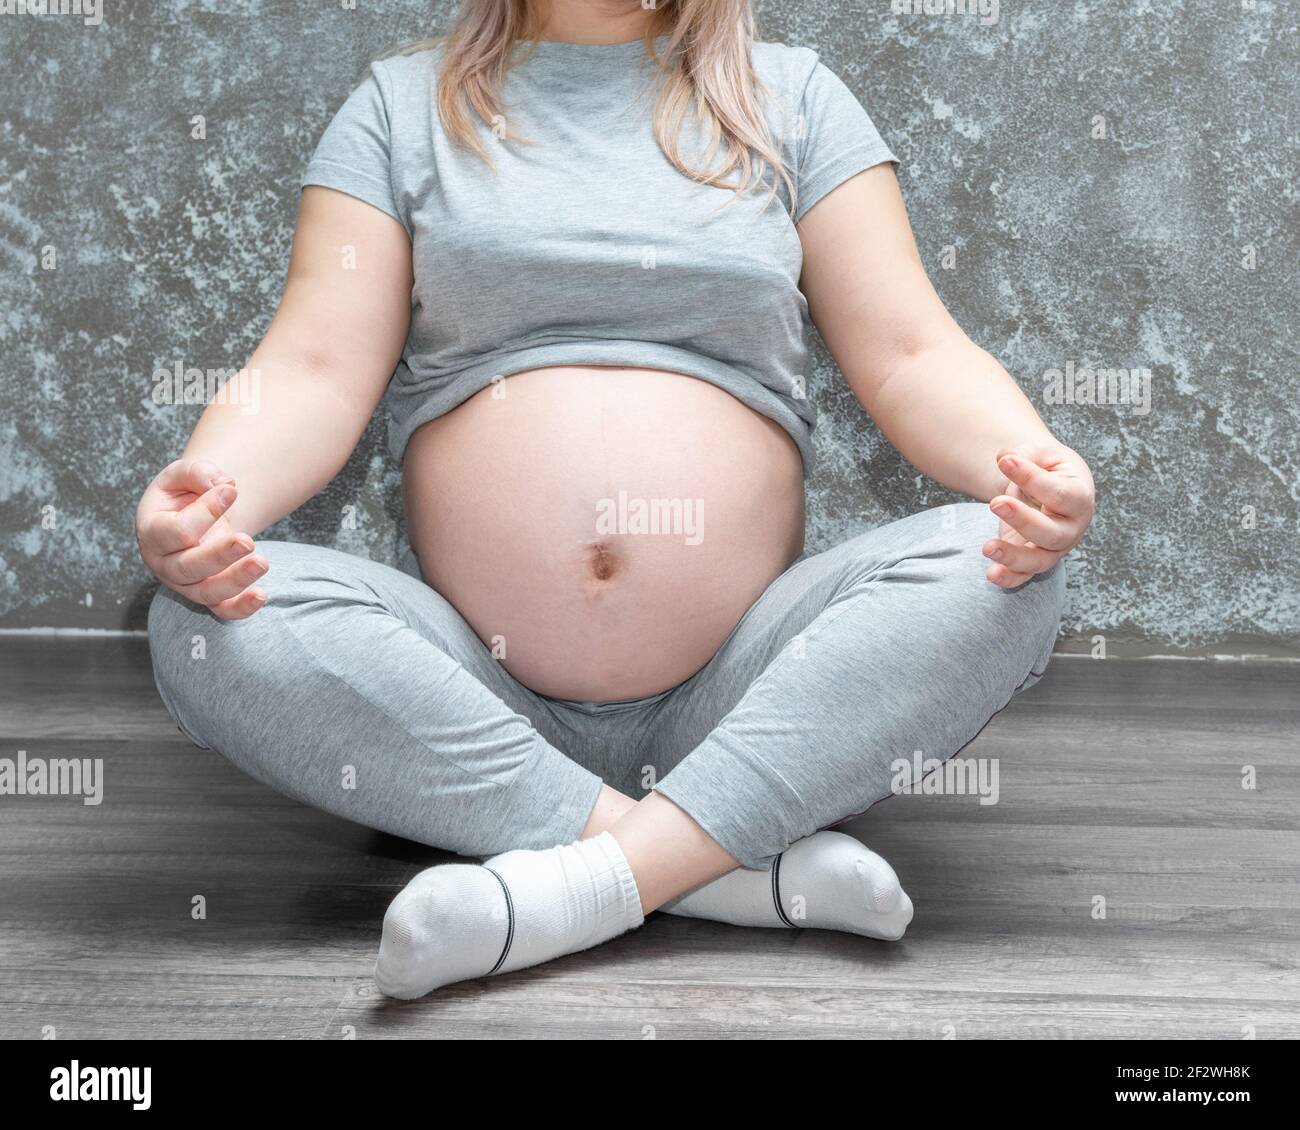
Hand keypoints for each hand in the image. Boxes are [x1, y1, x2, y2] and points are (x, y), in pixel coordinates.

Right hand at [135, 458, 268, 619]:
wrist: (191, 515)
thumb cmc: (183, 494)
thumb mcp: (182, 474)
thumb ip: (199, 473)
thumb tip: (223, 486)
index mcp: (152, 532)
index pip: (176, 530)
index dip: (205, 512)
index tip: (231, 491)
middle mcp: (165, 563)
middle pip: (188, 568)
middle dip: (219, 556)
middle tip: (248, 541)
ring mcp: (186, 583)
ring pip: (207, 592)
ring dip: (236, 581)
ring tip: (263, 563)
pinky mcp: (208, 594)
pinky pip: (222, 610)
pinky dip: (241, 608)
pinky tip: (261, 596)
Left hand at [982, 445, 1094, 588]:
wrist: (1050, 488)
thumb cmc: (1050, 469)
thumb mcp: (1043, 455)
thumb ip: (1026, 454)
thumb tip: (1004, 456)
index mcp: (1080, 497)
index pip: (1060, 493)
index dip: (1032, 478)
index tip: (1005, 461)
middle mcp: (1071, 527)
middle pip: (1052, 532)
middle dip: (1023, 519)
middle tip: (995, 503)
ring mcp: (1055, 548)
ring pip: (1039, 560)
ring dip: (1013, 556)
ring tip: (987, 547)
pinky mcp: (1035, 559)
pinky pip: (1025, 576)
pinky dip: (1009, 579)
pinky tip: (991, 574)